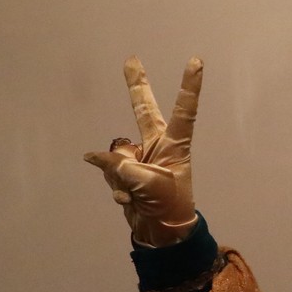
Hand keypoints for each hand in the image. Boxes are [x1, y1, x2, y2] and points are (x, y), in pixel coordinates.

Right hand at [84, 56, 201, 246]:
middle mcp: (157, 145)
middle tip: (131, 60)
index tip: (196, 61)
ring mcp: (138, 157)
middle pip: (144, 110)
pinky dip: (117, 188)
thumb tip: (95, 157)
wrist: (160, 231)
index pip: (183, 111)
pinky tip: (129, 200)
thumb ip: (121, 165)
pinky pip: (109, 172)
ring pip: (116, 154)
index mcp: (175, 144)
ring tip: (138, 193)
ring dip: (121, 176)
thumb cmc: (168, 204)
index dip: (188, 87)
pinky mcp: (123, 171)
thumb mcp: (148, 183)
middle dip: (136, 85)